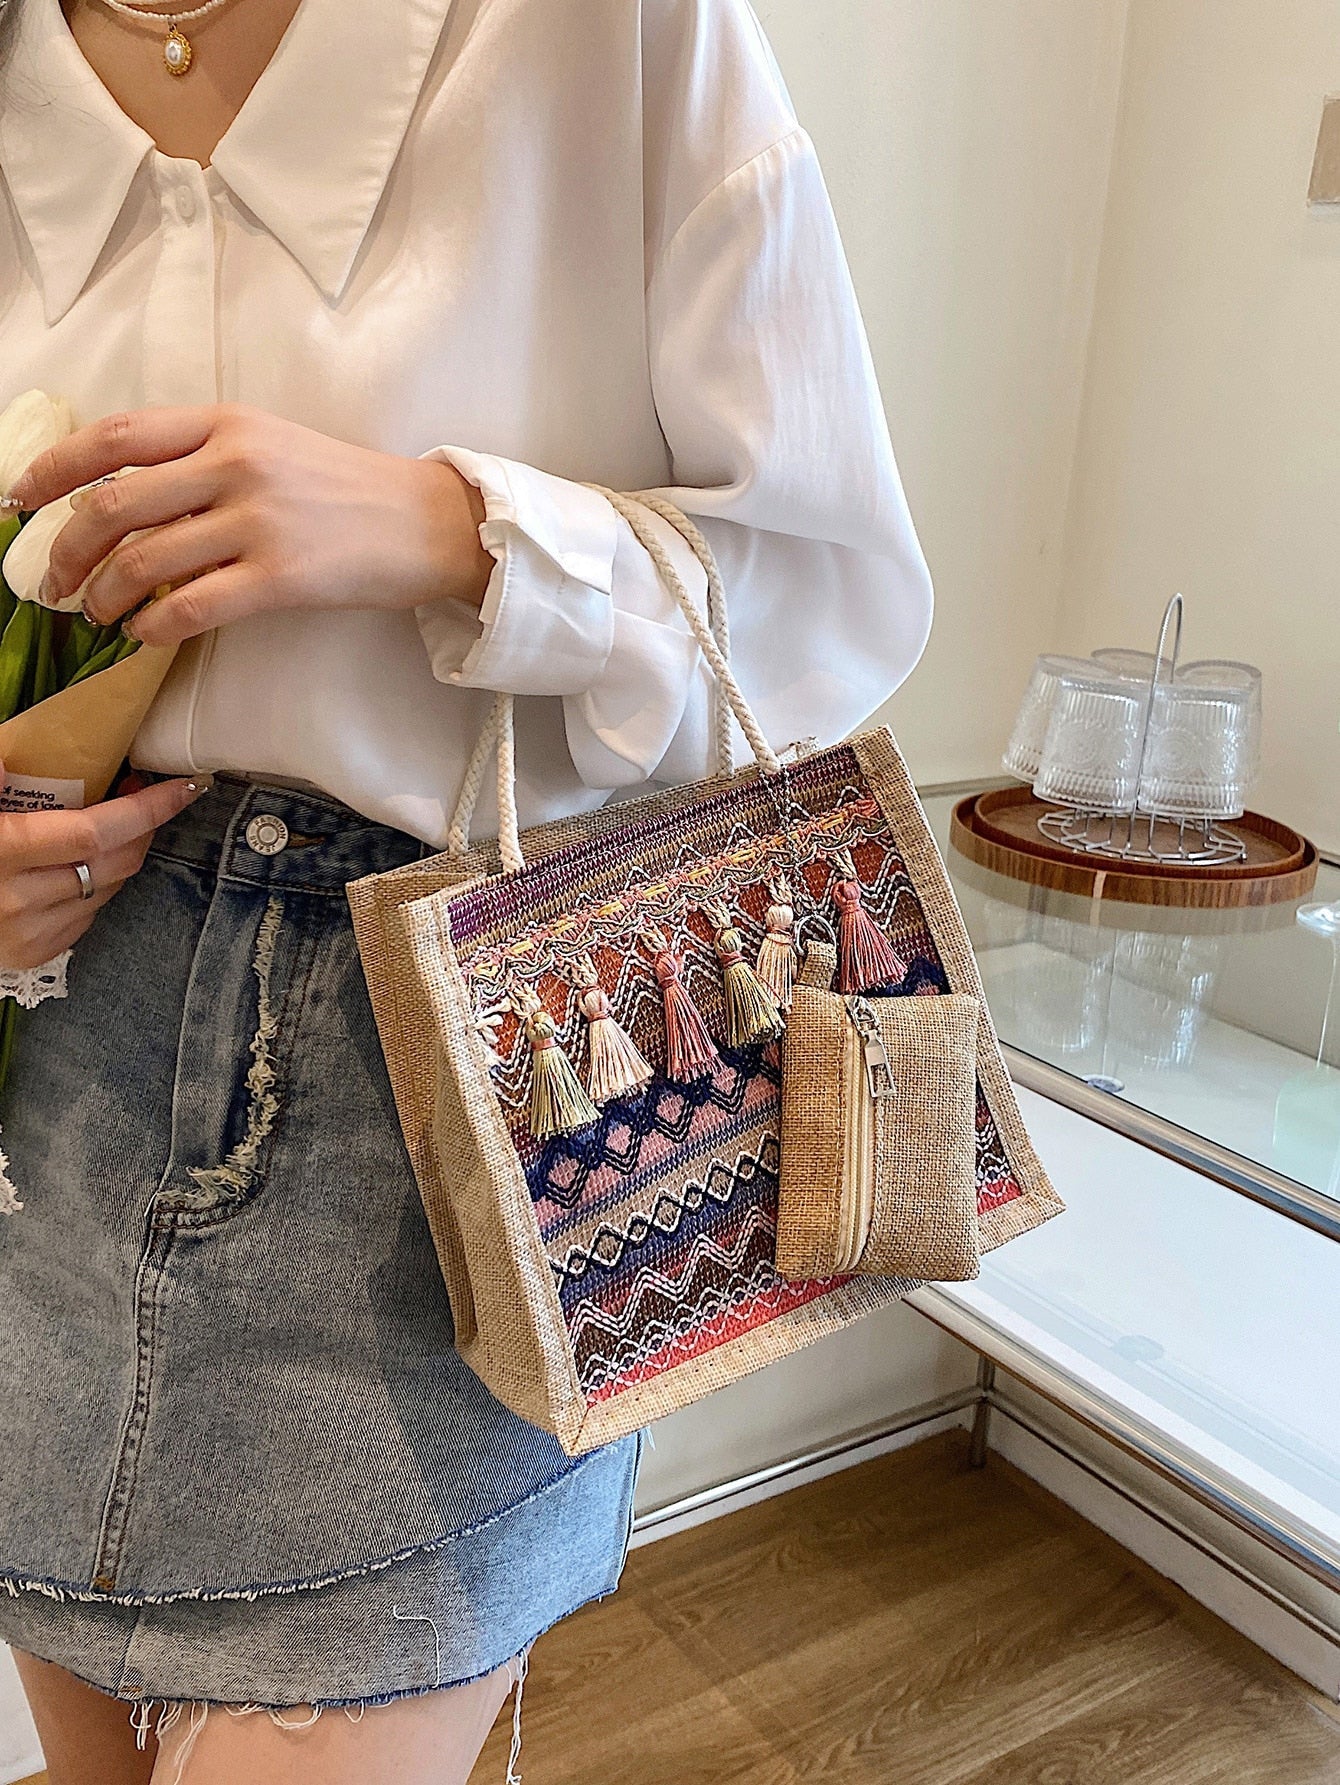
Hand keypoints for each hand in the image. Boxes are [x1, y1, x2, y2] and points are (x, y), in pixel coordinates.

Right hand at [0, 766, 206, 969]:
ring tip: (110, 825)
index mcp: (1, 851)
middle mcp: (19, 898)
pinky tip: (80, 863)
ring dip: (122, 854)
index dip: (148, 809)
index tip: (185, 787)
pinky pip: (89, 913)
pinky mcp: (34, 954)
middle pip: (116, 861)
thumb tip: (9, 752)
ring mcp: (29, 933)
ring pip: (109, 888)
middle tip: (137, 791)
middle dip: (142, 825)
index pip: (96, 832)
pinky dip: (96, 884)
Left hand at [7, 405, 493, 646]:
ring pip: (144, 561)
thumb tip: (119, 495)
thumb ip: (200, 457)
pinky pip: (190, 607)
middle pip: (115, 505)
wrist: (424, 523)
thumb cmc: (344, 489)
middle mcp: (235, 462)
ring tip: (98, 615)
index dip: (52, 470)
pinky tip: (145, 635)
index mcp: (225, 422)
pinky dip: (153, 627)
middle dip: (68, 551)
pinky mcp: (281, 576)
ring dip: (104, 596)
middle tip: (57, 582)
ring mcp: (259, 520)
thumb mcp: (269, 445)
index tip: (21, 501)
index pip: (114, 438)